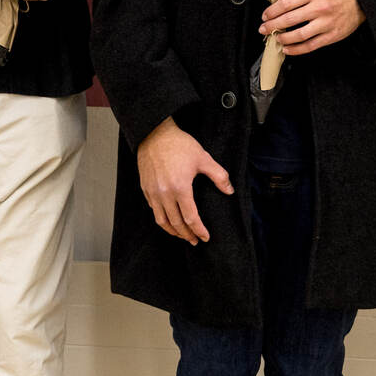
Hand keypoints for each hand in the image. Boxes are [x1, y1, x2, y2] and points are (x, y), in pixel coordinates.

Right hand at [136, 119, 232, 245]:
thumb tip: (230, 191)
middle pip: (176, 224)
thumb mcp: (203, 158)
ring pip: (161, 220)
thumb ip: (219, 176)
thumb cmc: (179, 145)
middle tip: (194, 241)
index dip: (199, 230)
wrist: (154, 134)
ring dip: (172, 231)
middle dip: (187, 235)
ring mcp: (153, 193)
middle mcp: (164, 194)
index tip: (205, 237)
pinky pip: (153, 210)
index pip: (191, 218)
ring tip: (182, 235)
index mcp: (180, 189)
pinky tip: (169, 219)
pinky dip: (162, 219)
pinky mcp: (145, 189)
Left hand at [260, 0, 361, 57]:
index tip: (265, 15)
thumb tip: (280, 7)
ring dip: (283, 38)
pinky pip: (310, 46)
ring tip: (276, 38)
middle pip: (289, 19)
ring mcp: (326, 23)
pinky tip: (287, 49)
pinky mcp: (332, 35)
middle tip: (263, 29)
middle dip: (272, 26)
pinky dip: (296, 49)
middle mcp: (319, 8)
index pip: (286, 3)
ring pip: (298, 35)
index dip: (272, 11)